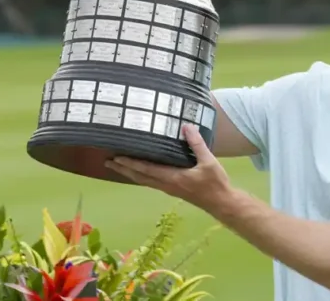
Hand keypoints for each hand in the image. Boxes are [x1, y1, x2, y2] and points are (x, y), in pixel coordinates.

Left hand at [106, 124, 234, 215]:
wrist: (222, 203)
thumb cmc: (215, 184)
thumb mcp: (209, 161)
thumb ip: (197, 144)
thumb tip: (186, 126)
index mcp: (172, 178)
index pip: (146, 170)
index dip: (131, 164)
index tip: (117, 158)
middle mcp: (166, 185)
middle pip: (139, 177)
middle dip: (123, 169)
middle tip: (107, 162)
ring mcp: (168, 188)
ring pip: (143, 180)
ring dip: (129, 173)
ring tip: (117, 166)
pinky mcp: (172, 189)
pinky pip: (151, 182)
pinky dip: (140, 175)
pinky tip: (138, 171)